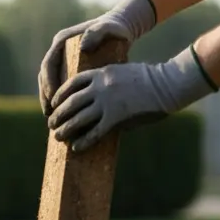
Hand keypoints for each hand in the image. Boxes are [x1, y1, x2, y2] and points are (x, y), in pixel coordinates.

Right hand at [39, 0, 157, 114]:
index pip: (48, 65)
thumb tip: (83, 48)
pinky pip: (59, 83)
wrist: (121, 27)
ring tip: (52, 116)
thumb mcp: (107, 28)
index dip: (48, 83)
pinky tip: (61, 111)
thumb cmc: (114, 28)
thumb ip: (96, 33)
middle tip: (50, 112)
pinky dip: (58, 97)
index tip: (53, 98)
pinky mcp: (69, 66)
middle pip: (45, 76)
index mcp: (61, 41)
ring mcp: (63, 58)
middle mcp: (58, 50)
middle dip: (45, 95)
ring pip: (49, 81)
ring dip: (48, 99)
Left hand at [46, 45, 216, 151]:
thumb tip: (94, 98)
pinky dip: (83, 141)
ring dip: (65, 130)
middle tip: (51, 124)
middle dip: (58, 115)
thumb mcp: (123, 72)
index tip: (53, 103)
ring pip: (78, 119)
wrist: (168, 83)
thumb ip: (106, 82)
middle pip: (70, 103)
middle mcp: (100, 87)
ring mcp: (108, 103)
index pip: (72, 83)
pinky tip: (76, 147)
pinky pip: (94, 132)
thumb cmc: (149, 78)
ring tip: (58, 137)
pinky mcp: (117, 117)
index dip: (59, 95)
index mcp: (101, 73)